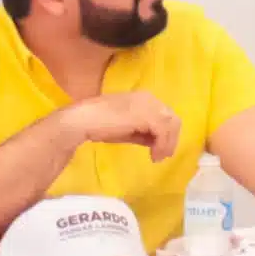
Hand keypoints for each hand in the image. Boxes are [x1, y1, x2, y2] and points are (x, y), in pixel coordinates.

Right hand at [65, 92, 184, 160]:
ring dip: (167, 143)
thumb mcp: (125, 129)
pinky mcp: (146, 116)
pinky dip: (162, 145)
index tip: (159, 148)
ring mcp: (148, 105)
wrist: (83, 120)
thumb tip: (154, 141)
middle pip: (171, 117)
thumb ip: (141, 132)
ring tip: (158, 158)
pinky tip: (153, 155)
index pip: (163, 113)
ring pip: (170, 124)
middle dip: (170, 138)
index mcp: (142, 98)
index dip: (165, 132)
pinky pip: (163, 132)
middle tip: (163, 155)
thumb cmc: (99, 125)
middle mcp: (148, 98)